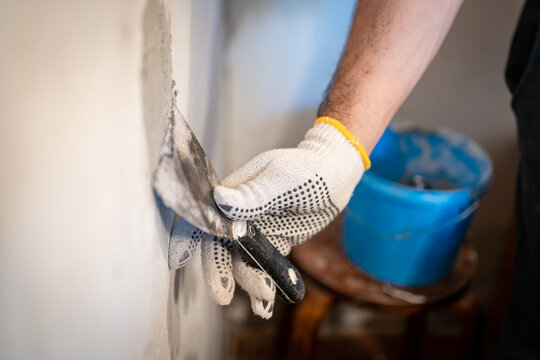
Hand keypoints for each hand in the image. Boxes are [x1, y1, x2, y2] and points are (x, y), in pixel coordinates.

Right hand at [168, 118, 368, 317]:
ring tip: (265, 295)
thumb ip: (253, 194)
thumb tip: (220, 199)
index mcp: (233, 194)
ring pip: (240, 262)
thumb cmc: (307, 169)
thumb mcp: (282, 179)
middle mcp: (238, 215)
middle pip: (218, 246)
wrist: (334, 177)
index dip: (187, 235)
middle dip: (218, 271)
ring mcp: (255, 232)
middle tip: (223, 295)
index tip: (180, 259)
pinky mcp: (272, 244)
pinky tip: (265, 308)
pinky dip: (263, 287)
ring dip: (247, 281)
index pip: (204, 216)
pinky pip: (263, 268)